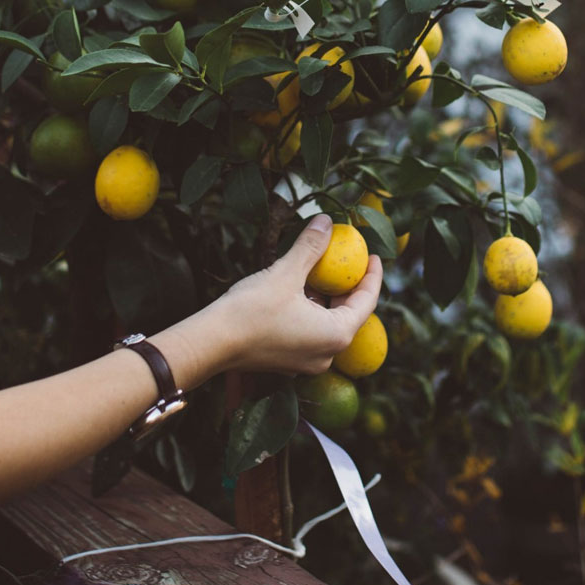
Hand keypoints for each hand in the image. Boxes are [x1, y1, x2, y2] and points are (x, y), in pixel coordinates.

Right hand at [212, 214, 382, 374]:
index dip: (372, 276)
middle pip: (349, 314)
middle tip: (348, 261)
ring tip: (321, 272)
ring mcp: (307, 362)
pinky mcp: (288, 362)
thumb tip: (327, 221)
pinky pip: (310, 333)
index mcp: (336, 335)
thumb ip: (311, 247)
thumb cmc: (250, 310)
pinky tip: (299, 292)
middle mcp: (327, 354)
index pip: (367, 301)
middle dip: (348, 286)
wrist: (210, 343)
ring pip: (328, 324)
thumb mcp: (286, 272)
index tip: (374, 256)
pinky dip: (311, 312)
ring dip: (327, 299)